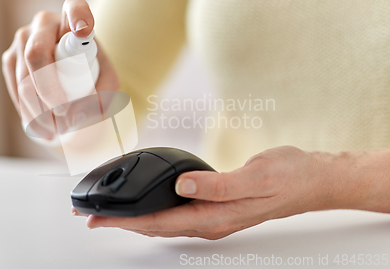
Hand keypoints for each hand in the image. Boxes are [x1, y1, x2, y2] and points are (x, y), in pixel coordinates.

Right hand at [2, 0, 118, 137]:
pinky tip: (43, 127)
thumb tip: (75, 116)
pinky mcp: (11, 58)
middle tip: (64, 114)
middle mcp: (45, 23)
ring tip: (58, 130)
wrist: (73, 75)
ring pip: (24, 77)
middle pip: (37, 54)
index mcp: (73, 18)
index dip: (78, 16)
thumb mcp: (108, 82)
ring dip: (39, 109)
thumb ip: (103, 97)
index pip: (75, 7)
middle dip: (49, 90)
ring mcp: (23, 39)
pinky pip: (15, 87)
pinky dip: (28, 111)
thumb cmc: (93, 73)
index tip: (84, 30)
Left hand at [75, 146, 335, 239]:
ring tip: (111, 213)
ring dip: (135, 217)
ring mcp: (212, 215)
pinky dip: (154, 208)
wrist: (311, 179)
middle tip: (92, 217)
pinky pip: (176, 212)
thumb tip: (183, 185)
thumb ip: (217, 184)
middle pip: (155, 226)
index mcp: (214, 216)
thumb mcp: (255, 176)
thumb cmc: (287, 177)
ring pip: (163, 221)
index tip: (98, 220)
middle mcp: (210, 220)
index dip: (126, 222)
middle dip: (122, 223)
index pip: (160, 223)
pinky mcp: (215, 205)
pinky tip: (148, 202)